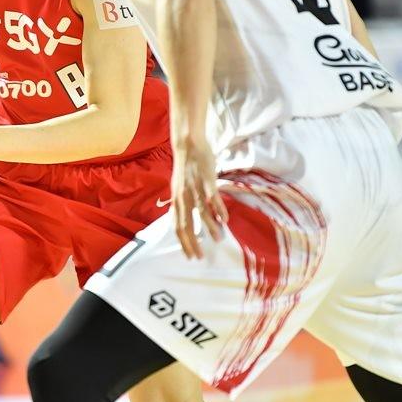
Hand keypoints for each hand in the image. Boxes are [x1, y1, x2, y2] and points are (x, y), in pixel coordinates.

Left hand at [171, 135, 227, 258]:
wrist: (187, 144)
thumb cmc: (185, 167)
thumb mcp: (178, 188)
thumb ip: (182, 203)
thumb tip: (186, 217)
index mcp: (176, 200)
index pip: (177, 226)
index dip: (183, 242)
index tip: (189, 255)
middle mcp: (183, 197)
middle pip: (186, 224)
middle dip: (192, 242)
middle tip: (200, 256)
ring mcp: (194, 189)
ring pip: (201, 213)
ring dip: (210, 228)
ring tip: (219, 239)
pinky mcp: (205, 179)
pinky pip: (212, 197)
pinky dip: (218, 209)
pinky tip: (225, 219)